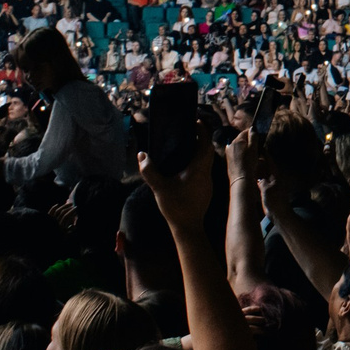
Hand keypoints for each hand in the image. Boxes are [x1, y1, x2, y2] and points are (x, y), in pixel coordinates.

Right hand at [136, 113, 222, 234]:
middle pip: (208, 150)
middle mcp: (207, 173)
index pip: (206, 144)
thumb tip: (142, 155)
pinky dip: (198, 162)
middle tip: (190, 130)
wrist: (189, 227)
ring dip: (200, 151)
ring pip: (207, 160)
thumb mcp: (160, 188)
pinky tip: (186, 165)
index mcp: (199, 169)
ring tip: (187, 145)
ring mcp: (208, 181)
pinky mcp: (206, 188)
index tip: (197, 121)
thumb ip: (150, 171)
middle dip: (201, 138)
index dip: (203, 131)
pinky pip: (204, 169)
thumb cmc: (176, 207)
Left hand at [226, 126, 266, 186]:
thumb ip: (253, 137)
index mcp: (237, 141)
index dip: (253, 134)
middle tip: (257, 147)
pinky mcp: (229, 159)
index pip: (245, 132)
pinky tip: (246, 160)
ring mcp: (229, 152)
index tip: (259, 137)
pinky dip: (241, 154)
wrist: (241, 178)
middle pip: (241, 139)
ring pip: (239, 146)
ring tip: (252, 155)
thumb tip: (253, 128)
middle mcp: (231, 145)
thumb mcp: (254, 148)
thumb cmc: (248, 163)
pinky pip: (236, 153)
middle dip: (249, 141)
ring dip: (245, 148)